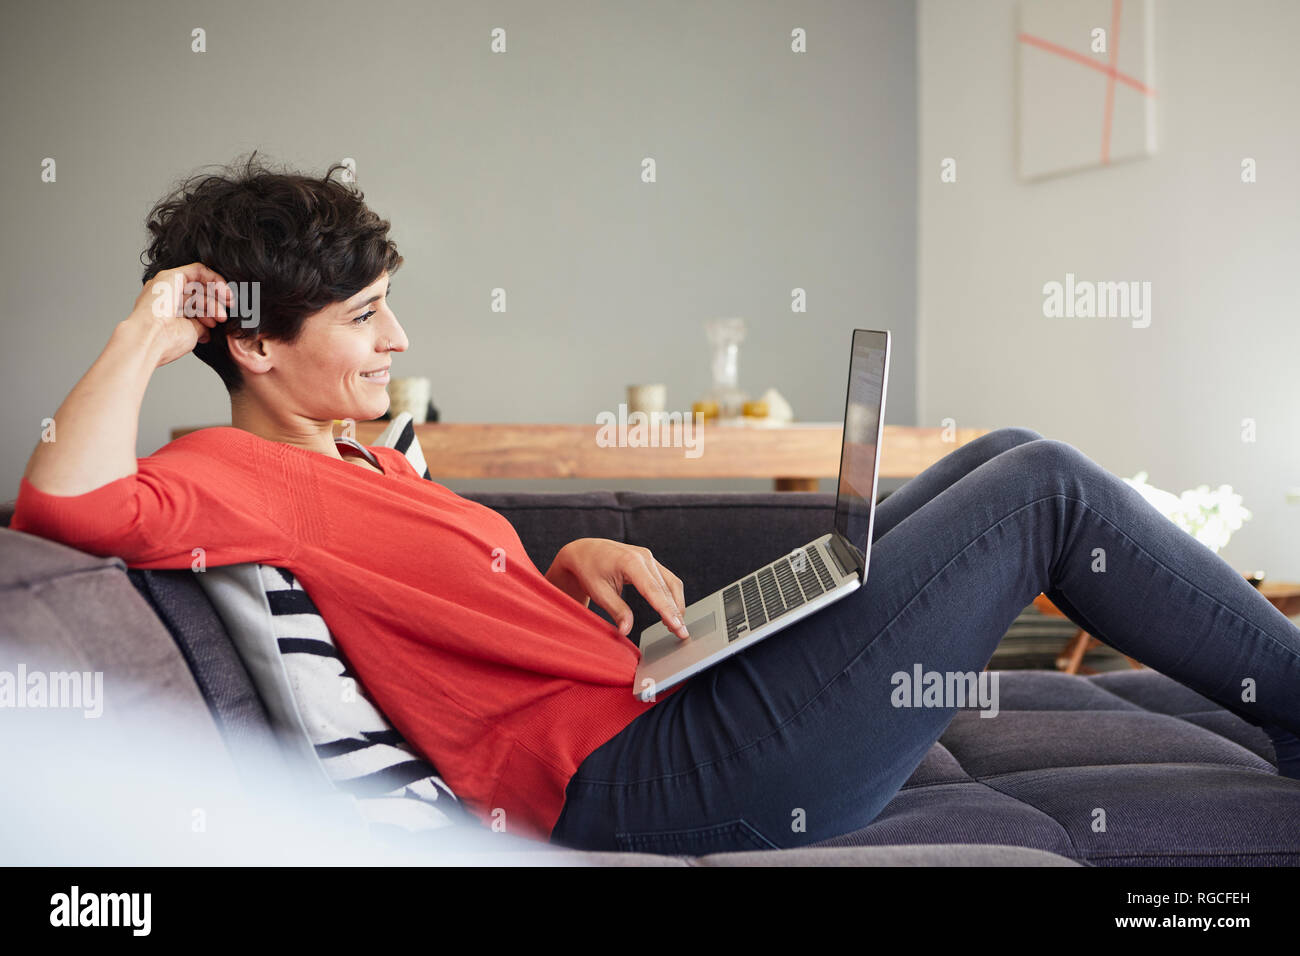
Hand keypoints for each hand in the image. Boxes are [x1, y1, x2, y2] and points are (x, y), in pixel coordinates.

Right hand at [124, 262, 233, 367]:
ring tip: (222, 315)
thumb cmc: (166, 341)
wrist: (151, 337)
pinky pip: (197, 270)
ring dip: (215, 298)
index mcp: (167, 310)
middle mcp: (165, 296)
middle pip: (197, 294)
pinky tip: (222, 292)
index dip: (211, 309)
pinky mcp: (169, 276)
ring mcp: (166, 285)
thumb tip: (209, 327)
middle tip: (225, 315)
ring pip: (199, 285)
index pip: (194, 304)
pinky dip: (213, 278)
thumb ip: (200, 325)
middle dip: (215, 303)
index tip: (223, 320)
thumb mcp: (190, 332)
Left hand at [546, 538, 689, 639]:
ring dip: (676, 605)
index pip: (654, 591)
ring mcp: (648, 557)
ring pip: (671, 583)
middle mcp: (644, 557)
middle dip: (676, 612)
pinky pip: (667, 579)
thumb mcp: (599, 593)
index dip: (667, 611)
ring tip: (676, 627)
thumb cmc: (589, 570)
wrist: (584, 551)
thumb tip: (627, 631)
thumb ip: (616, 611)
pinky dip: (671, 596)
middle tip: (681, 634)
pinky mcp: (650, 561)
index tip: (677, 627)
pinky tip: (670, 612)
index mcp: (630, 562)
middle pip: (666, 588)